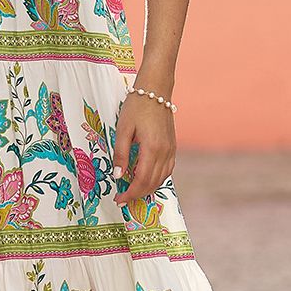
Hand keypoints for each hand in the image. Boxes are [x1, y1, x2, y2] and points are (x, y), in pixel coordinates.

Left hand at [112, 85, 175, 208]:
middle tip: (123, 199)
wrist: (155, 90)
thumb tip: (117, 176)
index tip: (119, 199)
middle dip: (137, 195)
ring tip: (133, 192)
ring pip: (162, 179)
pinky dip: (157, 179)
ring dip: (148, 189)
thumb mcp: (122, 129)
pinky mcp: (172, 147)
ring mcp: (171, 150)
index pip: (141, 180)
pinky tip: (147, 179)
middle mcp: (165, 153)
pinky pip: (167, 170)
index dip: (130, 193)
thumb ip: (120, 154)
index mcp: (152, 149)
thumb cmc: (136, 107)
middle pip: (152, 183)